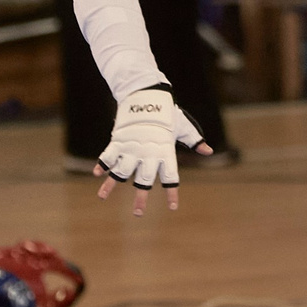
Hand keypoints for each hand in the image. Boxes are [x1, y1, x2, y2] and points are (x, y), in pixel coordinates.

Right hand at [95, 84, 209, 215]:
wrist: (146, 93)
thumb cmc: (166, 112)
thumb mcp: (182, 126)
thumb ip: (194, 140)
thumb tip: (209, 151)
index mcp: (165, 151)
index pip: (171, 176)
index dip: (172, 192)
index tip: (172, 207)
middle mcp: (148, 153)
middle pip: (144, 180)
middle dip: (141, 198)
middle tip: (138, 213)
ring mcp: (132, 147)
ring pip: (122, 171)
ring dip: (111, 184)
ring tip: (102, 197)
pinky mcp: (119, 139)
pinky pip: (108, 154)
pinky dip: (102, 164)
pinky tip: (96, 173)